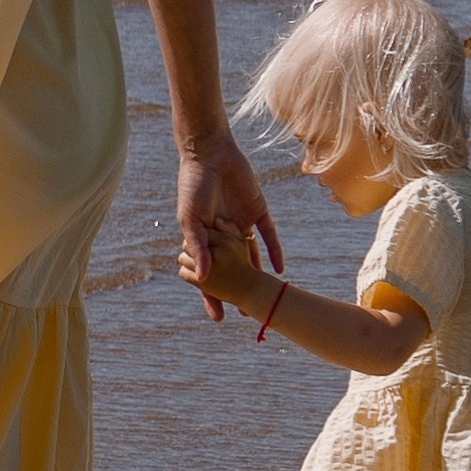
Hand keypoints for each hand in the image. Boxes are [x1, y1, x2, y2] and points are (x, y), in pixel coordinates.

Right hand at [177, 131, 280, 325]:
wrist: (210, 153)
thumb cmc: (192, 185)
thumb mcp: (190, 218)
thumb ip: (197, 247)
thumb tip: (203, 277)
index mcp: (203, 237)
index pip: (208, 273)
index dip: (211, 295)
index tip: (218, 317)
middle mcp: (223, 234)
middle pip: (232, 268)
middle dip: (236, 291)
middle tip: (245, 314)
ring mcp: (241, 223)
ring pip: (251, 255)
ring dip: (257, 275)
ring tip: (264, 298)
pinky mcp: (257, 211)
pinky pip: (269, 235)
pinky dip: (275, 251)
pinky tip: (280, 269)